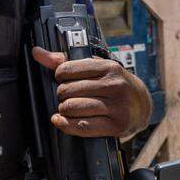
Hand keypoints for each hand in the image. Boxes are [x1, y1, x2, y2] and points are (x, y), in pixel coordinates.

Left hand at [32, 47, 152, 138]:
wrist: (142, 105)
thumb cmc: (115, 84)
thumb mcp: (96, 68)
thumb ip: (65, 61)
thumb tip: (37, 52)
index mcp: (109, 67)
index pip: (67, 69)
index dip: (60, 76)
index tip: (65, 79)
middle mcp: (114, 85)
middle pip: (67, 91)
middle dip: (62, 95)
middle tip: (69, 96)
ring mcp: (116, 106)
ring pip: (72, 108)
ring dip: (64, 110)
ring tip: (70, 108)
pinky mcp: (116, 125)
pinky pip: (82, 126)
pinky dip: (67, 125)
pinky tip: (63, 121)